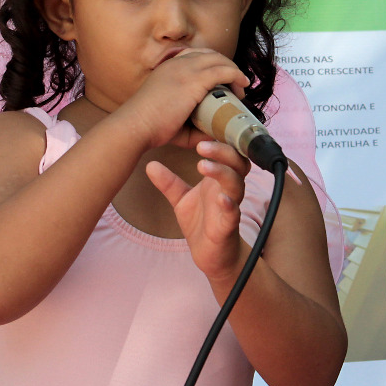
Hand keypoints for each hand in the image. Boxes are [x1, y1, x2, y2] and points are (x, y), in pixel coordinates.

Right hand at [114, 49, 248, 151]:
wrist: (135, 126)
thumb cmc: (149, 127)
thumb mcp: (171, 118)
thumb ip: (192, 122)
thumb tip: (214, 131)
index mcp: (167, 68)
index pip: (194, 55)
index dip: (210, 63)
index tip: (220, 79)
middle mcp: (177, 63)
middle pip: (210, 54)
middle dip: (225, 66)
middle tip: (234, 85)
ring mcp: (186, 69)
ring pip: (219, 61)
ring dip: (233, 72)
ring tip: (240, 90)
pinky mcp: (195, 80)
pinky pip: (223, 71)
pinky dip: (236, 76)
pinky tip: (242, 87)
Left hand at [147, 139, 248, 280]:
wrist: (211, 256)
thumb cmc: (201, 223)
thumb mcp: (180, 200)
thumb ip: (169, 182)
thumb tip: (150, 164)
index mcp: (219, 179)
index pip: (224, 152)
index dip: (216, 139)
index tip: (198, 128)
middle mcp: (228, 189)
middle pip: (235, 162)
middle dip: (221, 151)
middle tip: (200, 145)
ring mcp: (231, 206)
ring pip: (236, 183)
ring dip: (222, 172)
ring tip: (203, 165)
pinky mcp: (229, 226)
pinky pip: (233, 212)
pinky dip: (229, 204)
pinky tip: (221, 198)